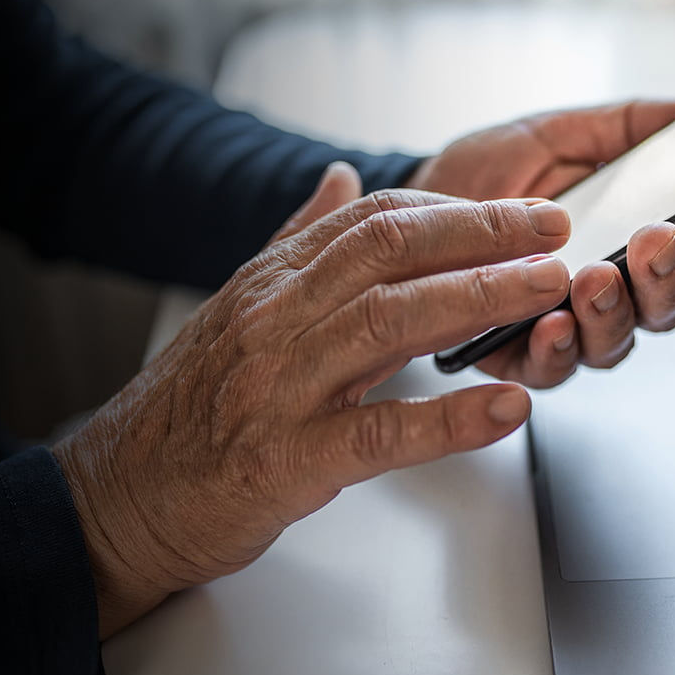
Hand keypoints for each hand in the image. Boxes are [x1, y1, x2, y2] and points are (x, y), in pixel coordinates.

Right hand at [54, 163, 574, 636]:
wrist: (119, 496)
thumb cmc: (191, 407)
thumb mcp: (240, 308)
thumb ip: (296, 242)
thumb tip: (341, 178)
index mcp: (272, 283)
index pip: (375, 221)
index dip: (459, 210)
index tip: (522, 212)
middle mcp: (275, 320)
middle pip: (389, 253)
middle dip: (483, 235)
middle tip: (555, 232)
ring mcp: (279, 387)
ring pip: (388, 322)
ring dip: (479, 298)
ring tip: (547, 291)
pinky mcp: (286, 459)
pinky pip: (378, 432)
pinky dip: (448, 420)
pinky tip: (507, 410)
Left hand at [408, 100, 674, 386]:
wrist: (414, 204)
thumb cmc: (489, 174)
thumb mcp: (558, 135)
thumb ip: (626, 127)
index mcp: (634, 240)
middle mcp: (613, 292)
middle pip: (668, 304)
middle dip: (670, 275)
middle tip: (657, 241)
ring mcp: (570, 328)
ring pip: (617, 341)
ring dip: (614, 312)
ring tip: (596, 278)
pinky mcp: (518, 356)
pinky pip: (552, 368)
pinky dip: (558, 349)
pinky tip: (552, 322)